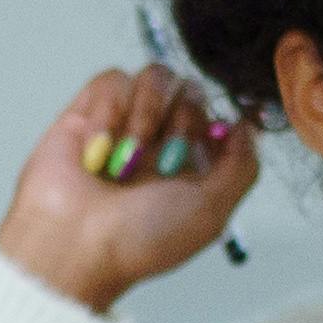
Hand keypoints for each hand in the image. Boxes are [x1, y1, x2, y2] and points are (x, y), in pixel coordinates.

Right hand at [0, 64, 257, 314]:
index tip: (196, 154)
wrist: (75, 245)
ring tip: (125, 157)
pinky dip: (109, 111)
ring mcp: (123, 124)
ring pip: (154, 76)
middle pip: (190, 89)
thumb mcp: (212, 212)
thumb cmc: (140, 240)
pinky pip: (112, 80)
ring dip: (146, 115)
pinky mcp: (86, 112)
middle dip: (180, 124)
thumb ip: (243, 167)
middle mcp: (159, 142)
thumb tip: (247, 125)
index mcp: (190, 166)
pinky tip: (97, 147)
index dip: (213, 127)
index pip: (217, 115)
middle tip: (159, 163)